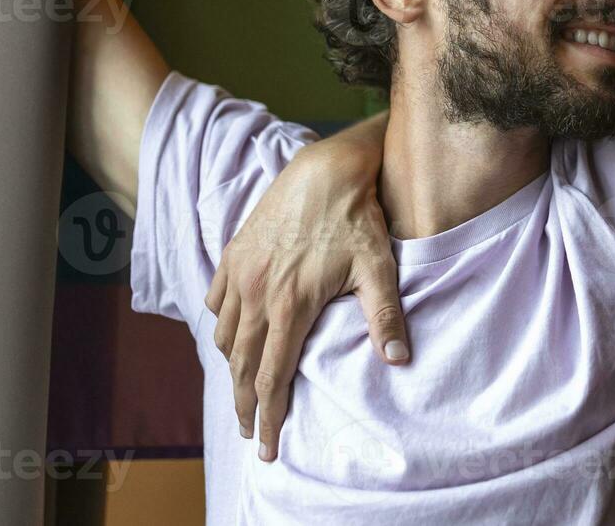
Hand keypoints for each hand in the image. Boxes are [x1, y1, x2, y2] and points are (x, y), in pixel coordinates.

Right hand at [205, 126, 402, 461]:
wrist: (327, 169)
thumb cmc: (358, 219)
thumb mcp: (378, 268)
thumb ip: (384, 316)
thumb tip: (398, 360)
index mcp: (291, 305)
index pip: (271, 377)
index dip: (268, 416)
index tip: (268, 446)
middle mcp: (257, 293)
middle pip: (240, 365)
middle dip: (243, 404)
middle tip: (249, 433)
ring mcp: (241, 273)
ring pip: (224, 335)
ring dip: (230, 367)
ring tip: (242, 390)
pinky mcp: (234, 254)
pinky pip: (216, 301)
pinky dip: (220, 326)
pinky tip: (231, 337)